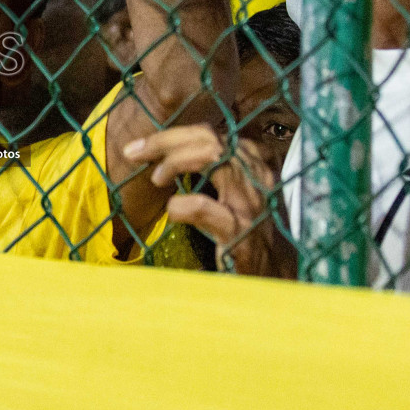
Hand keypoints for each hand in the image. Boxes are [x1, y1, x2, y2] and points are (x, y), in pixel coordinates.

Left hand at [125, 124, 297, 277]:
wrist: (275, 275)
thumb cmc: (247, 230)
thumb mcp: (234, 192)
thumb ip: (213, 168)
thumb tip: (169, 151)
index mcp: (254, 163)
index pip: (209, 134)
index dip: (171, 135)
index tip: (141, 147)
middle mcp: (257, 175)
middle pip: (209, 139)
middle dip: (165, 141)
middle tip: (134, 153)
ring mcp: (251, 202)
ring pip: (211, 158)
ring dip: (173, 163)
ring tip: (156, 178)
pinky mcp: (240, 231)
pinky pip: (202, 206)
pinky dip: (179, 205)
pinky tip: (173, 212)